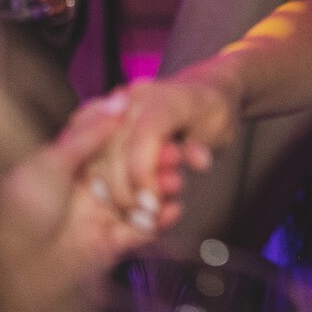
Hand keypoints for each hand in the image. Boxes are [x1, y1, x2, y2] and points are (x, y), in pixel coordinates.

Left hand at [0, 91, 185, 279]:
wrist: (12, 266)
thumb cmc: (20, 209)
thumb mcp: (51, 162)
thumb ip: (88, 134)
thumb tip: (118, 101)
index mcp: (71, 166)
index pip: (113, 146)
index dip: (137, 138)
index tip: (159, 127)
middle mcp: (88, 190)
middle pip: (132, 172)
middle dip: (156, 163)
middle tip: (175, 155)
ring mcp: (100, 217)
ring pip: (141, 199)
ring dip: (162, 189)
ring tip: (176, 180)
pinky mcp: (110, 244)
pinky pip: (142, 230)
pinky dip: (160, 219)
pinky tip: (173, 208)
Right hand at [94, 71, 238, 220]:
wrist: (203, 93)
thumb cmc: (213, 117)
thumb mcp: (219, 133)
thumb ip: (201, 149)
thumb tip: (199, 162)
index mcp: (165, 99)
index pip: (144, 137)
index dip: (144, 175)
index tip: (152, 206)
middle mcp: (135, 98)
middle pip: (114, 149)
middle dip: (125, 190)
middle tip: (142, 218)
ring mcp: (117, 105)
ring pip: (97, 154)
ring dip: (110, 189)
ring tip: (132, 213)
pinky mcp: (105, 117)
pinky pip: (92, 151)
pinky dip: (102, 179)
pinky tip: (117, 200)